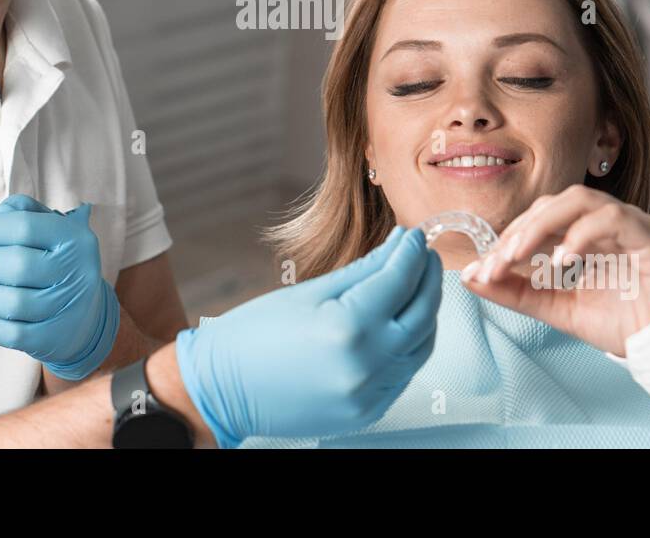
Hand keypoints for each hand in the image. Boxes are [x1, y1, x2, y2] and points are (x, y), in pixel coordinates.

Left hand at [0, 193, 118, 380]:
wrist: (87, 315)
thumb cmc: (55, 262)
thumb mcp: (48, 229)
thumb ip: (20, 212)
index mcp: (74, 238)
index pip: (24, 226)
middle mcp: (77, 272)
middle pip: (17, 265)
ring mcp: (67, 308)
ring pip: (13, 303)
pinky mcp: (53, 339)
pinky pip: (11, 334)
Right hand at [173, 226, 441, 447]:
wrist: (223, 388)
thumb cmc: (256, 333)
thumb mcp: (310, 291)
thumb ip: (363, 270)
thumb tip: (398, 246)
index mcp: (347, 326)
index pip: (399, 280)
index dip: (411, 253)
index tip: (412, 236)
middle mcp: (365, 364)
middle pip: (421, 314)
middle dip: (426, 279)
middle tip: (421, 255)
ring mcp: (368, 394)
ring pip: (420, 347)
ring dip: (425, 313)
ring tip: (416, 286)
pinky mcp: (367, 412)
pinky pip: (403, 374)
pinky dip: (409, 346)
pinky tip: (400, 324)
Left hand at [461, 184, 649, 356]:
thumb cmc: (622, 323)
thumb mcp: (557, 308)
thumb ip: (516, 292)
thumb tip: (469, 276)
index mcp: (583, 233)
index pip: (536, 219)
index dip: (506, 241)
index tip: (480, 270)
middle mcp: (604, 222)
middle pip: (553, 203)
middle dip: (519, 231)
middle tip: (496, 262)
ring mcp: (629, 223)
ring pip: (580, 199)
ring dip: (542, 224)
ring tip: (519, 255)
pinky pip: (614, 218)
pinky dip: (582, 234)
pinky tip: (563, 259)